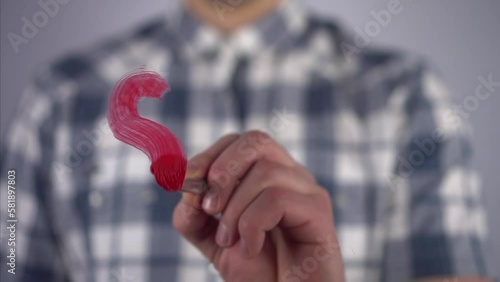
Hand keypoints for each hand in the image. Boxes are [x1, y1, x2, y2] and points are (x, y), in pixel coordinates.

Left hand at [173, 131, 344, 281]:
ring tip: (230, 241)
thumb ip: (194, 216)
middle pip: (256, 141)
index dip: (209, 156)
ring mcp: (307, 190)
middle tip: (209, 207)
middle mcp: (291, 176)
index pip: (239, 142)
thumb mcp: (214, 242)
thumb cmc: (259, 272)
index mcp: (268, 176)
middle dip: (222, 170)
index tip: (186, 180)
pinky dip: (252, 225)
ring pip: (264, 172)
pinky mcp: (318, 211)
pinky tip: (252, 248)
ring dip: (235, 210)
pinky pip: (276, 198)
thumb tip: (186, 191)